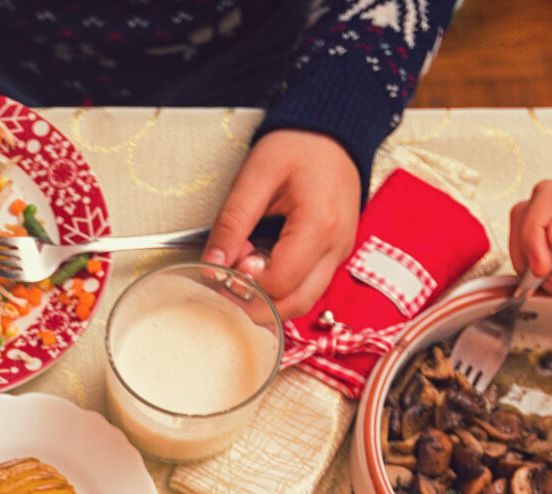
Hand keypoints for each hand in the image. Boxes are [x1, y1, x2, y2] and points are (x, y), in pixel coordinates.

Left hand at [206, 130, 360, 318]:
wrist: (333, 131)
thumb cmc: (299, 146)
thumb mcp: (255, 176)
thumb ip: (232, 222)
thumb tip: (212, 263)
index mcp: (319, 225)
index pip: (279, 282)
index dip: (247, 283)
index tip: (228, 263)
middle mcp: (336, 245)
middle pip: (295, 304)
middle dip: (256, 305)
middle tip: (227, 284)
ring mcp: (339, 252)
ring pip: (303, 301)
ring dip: (270, 301)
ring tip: (244, 273)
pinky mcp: (335, 253)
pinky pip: (309, 286)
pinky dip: (282, 289)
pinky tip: (261, 268)